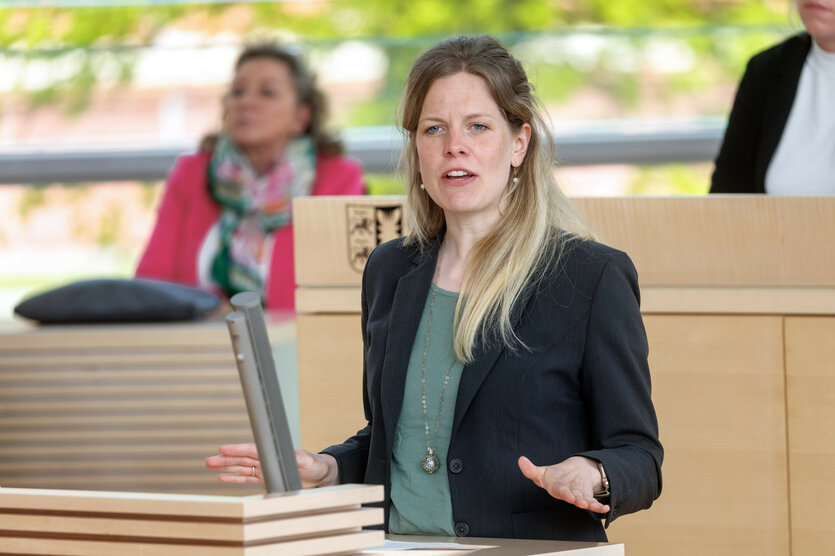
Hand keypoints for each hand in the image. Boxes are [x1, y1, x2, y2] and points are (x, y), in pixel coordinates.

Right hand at [205, 444, 339, 487]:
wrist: (319, 473)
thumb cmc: (313, 463)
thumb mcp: (306, 459)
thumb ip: (296, 457)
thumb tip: (289, 454)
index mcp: (273, 452)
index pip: (251, 450)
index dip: (237, 449)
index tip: (222, 448)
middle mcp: (266, 459)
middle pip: (241, 458)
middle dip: (225, 459)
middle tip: (209, 459)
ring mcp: (264, 469)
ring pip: (241, 468)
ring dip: (226, 468)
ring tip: (210, 465)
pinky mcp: (265, 478)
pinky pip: (247, 478)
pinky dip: (235, 478)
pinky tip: (223, 477)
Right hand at [518, 455, 610, 513]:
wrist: (568, 476)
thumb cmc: (554, 477)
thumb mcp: (541, 473)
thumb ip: (530, 470)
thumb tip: (520, 460)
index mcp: (557, 488)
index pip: (560, 490)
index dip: (565, 493)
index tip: (569, 496)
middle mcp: (568, 493)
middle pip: (573, 497)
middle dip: (577, 500)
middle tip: (581, 503)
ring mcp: (578, 495)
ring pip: (584, 501)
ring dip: (589, 504)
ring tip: (594, 506)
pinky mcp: (587, 496)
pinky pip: (594, 502)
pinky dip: (599, 506)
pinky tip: (605, 507)